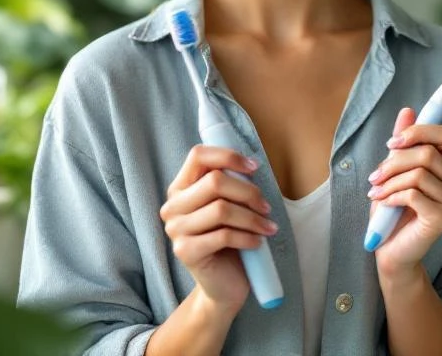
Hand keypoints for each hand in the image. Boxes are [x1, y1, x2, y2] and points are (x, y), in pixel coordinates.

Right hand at [160, 145, 277, 313]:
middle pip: (214, 181)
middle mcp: (173, 206)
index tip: (254, 167)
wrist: (223, 285)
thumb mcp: (229, 206)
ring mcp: (175, 230)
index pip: (198, 155)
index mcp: (180, 188)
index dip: (228, 156)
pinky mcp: (185, 252)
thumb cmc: (229, 241)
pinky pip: (224, 235)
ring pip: (222, 209)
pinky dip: (248, 236)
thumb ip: (230, 184)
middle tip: (266, 207)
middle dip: (248, 192)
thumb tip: (250, 164)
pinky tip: (258, 241)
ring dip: (252, 217)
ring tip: (268, 226)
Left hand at [367, 108, 441, 280]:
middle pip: (427, 153)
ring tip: (376, 191)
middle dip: (394, 161)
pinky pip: (414, 194)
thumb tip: (408, 110)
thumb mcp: (396, 171)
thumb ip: (404, 143)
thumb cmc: (394, 209)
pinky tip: (384, 203)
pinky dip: (392, 195)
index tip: (392, 143)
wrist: (391, 250)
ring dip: (390, 180)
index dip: (420, 131)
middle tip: (375, 175)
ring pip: (419, 173)